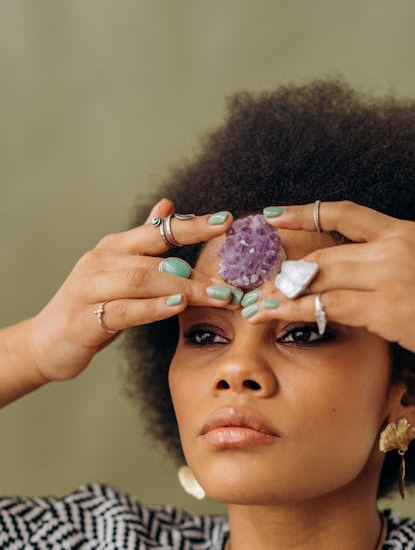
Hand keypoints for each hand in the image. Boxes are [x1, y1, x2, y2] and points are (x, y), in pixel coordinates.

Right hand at [27, 199, 236, 381]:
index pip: (158, 230)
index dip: (193, 224)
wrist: (47, 342)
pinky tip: (177, 306)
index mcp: (114, 247)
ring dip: (184, 288)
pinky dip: (153, 307)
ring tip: (216, 297)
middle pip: (156, 257)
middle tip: (232, 283)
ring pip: (143, 281)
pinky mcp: (85, 317)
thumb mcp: (119, 271)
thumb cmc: (92, 306)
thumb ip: (145, 242)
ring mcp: (90, 287)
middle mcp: (100, 261)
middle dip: (198, 269)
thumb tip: (168, 207)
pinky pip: (124, 309)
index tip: (227, 221)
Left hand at [250, 199, 414, 381]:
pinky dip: (296, 310)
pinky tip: (275, 315)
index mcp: (404, 232)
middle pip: (321, 253)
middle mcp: (391, 248)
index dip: (303, 212)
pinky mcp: (386, 309)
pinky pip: (329, 307)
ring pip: (317, 278)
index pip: (343, 213)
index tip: (272, 217)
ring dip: (280, 292)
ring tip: (253, 303)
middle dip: (282, 269)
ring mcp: (387, 277)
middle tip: (254, 281)